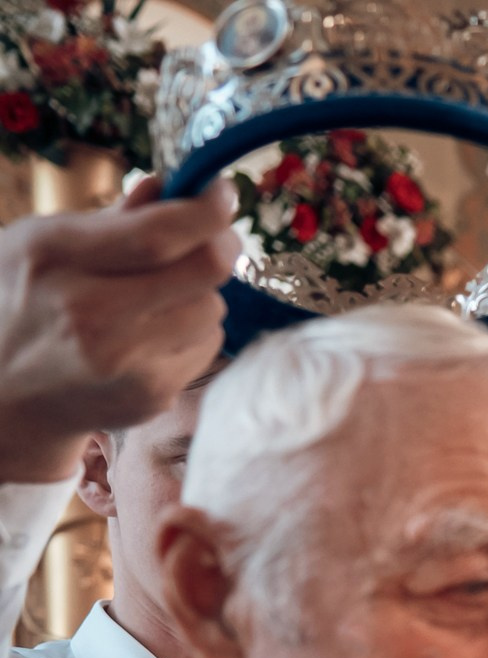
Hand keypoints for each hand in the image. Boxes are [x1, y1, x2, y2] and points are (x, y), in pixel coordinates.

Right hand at [0, 176, 238, 484]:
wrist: (4, 394)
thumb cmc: (24, 301)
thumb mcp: (42, 243)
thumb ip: (112, 218)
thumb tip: (175, 186)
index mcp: (54, 258)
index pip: (158, 234)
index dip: (207, 210)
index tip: (221, 192)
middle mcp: (90, 313)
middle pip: (205, 270)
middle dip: (220, 243)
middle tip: (214, 235)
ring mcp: (125, 362)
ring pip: (213, 307)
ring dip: (200, 292)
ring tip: (158, 296)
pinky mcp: (152, 394)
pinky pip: (208, 345)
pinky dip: (193, 330)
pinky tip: (153, 333)